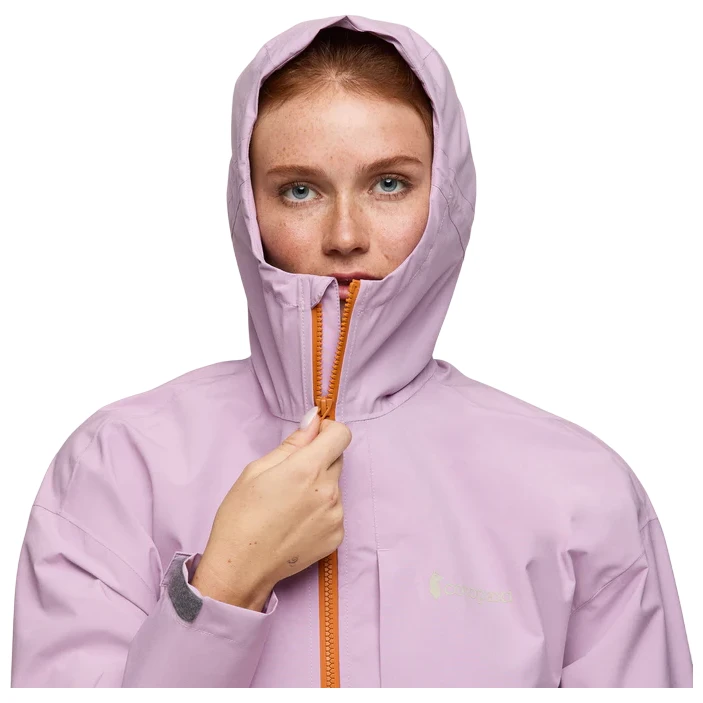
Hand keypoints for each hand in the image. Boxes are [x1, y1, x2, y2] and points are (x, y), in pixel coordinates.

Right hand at [192, 408, 350, 607]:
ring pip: (335, 486)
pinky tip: (296, 523)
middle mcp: (328, 490)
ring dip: (319, 487)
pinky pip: (335, 511)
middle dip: (319, 460)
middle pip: (337, 459)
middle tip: (290, 477)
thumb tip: (314, 420)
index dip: (328, 431)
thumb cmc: (241, 516)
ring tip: (289, 505)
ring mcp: (336, 515)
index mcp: (307, 469)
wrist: (240, 568)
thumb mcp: (257, 470)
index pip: (341, 434)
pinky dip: (321, 511)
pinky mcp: (337, 536)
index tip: (313, 438)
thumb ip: (292, 443)